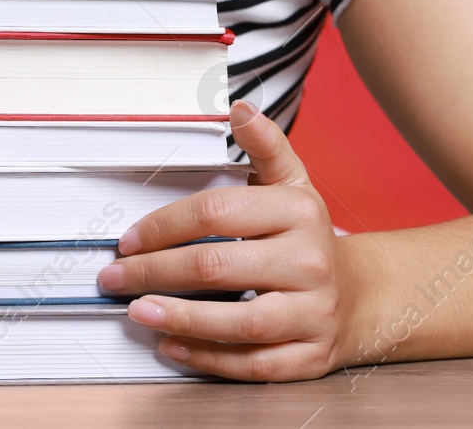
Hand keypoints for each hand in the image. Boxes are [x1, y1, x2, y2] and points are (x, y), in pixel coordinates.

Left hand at [95, 100, 356, 380]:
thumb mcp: (291, 183)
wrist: (358, 295)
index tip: (127, 239)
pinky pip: (254, 364)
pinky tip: (173, 346)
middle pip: (217, 266)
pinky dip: (209, 358)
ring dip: (179, 318)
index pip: (217, 212)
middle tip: (114, 278)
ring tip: (137, 312)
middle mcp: (309, 261)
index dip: (164, 225)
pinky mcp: (310, 355)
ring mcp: (313, 312)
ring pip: (239, 321)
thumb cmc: (304, 236)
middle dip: (155, 272)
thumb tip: (240, 107)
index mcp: (298, 211)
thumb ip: (264, 146)